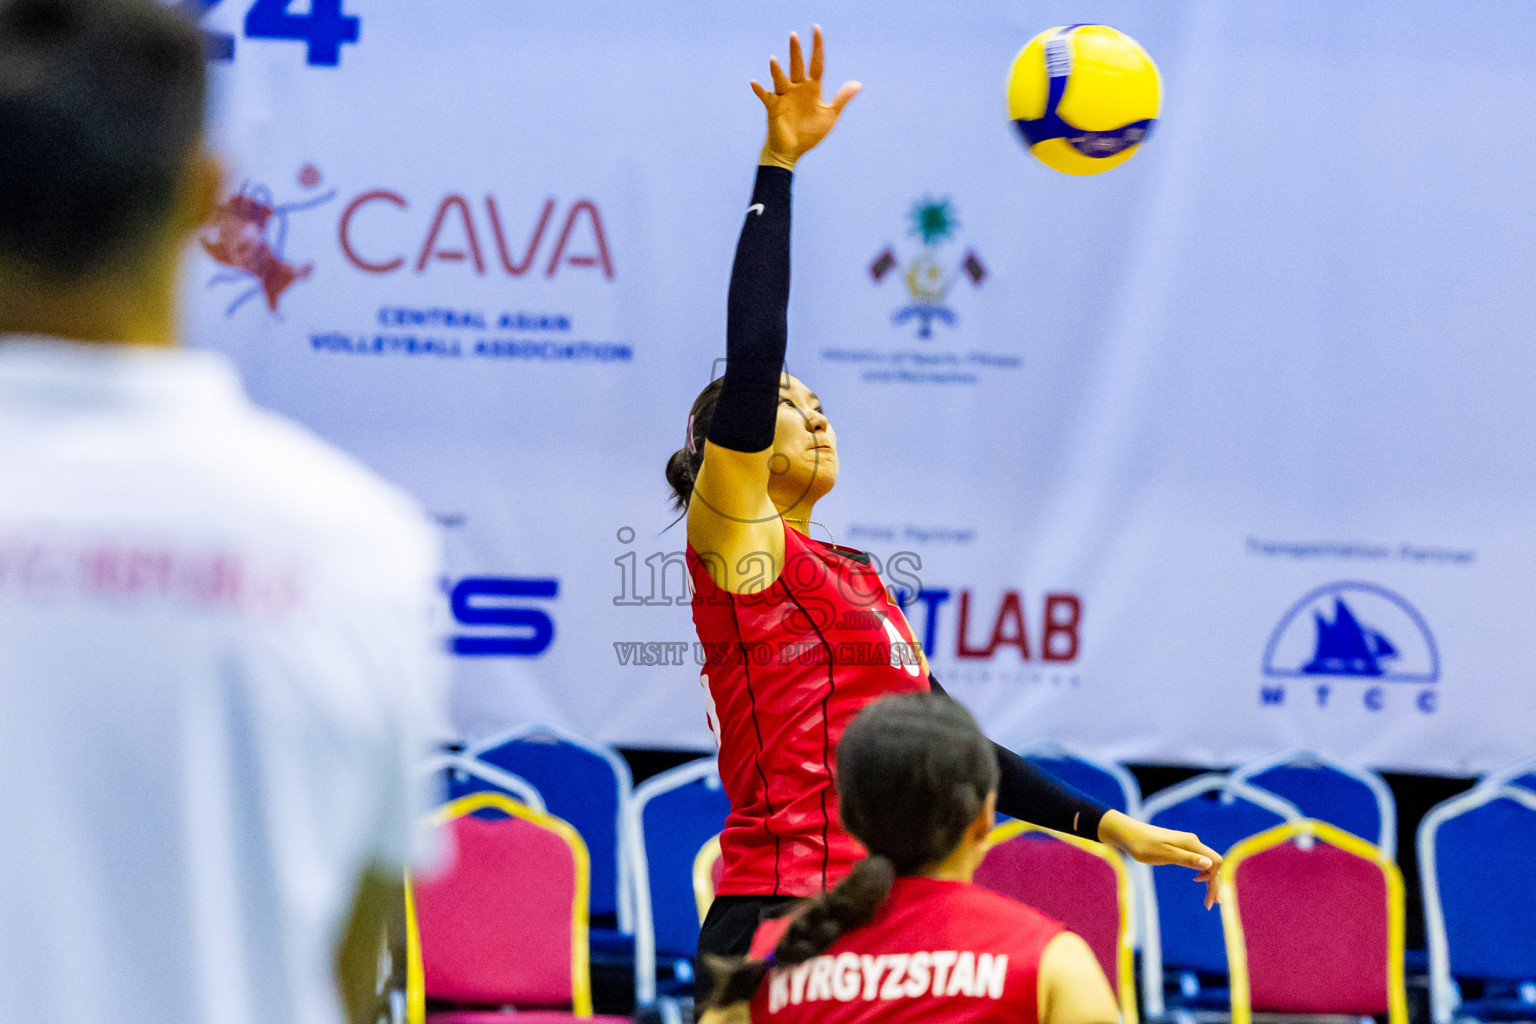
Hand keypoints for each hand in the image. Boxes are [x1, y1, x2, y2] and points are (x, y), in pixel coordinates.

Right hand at [751, 25, 860, 169]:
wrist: (792, 151)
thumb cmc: (809, 133)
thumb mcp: (829, 115)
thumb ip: (841, 99)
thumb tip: (858, 84)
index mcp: (812, 88)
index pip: (816, 63)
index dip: (817, 47)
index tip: (816, 29)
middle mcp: (797, 88)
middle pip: (797, 66)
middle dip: (795, 51)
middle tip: (793, 35)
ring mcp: (784, 97)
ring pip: (780, 79)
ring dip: (776, 70)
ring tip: (774, 60)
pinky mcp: (773, 108)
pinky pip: (766, 96)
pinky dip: (760, 90)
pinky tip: (754, 83)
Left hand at [1097, 809, 1223, 909]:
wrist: (1126, 834)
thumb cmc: (1143, 845)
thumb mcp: (1164, 854)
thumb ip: (1187, 859)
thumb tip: (1210, 864)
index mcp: (1191, 843)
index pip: (1214, 862)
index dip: (1215, 882)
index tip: (1208, 900)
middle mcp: (1192, 843)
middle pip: (1213, 864)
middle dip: (1214, 884)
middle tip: (1209, 905)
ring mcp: (1185, 845)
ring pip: (1205, 863)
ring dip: (1209, 880)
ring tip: (1209, 897)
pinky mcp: (1178, 848)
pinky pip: (1196, 860)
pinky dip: (1201, 873)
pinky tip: (1198, 880)